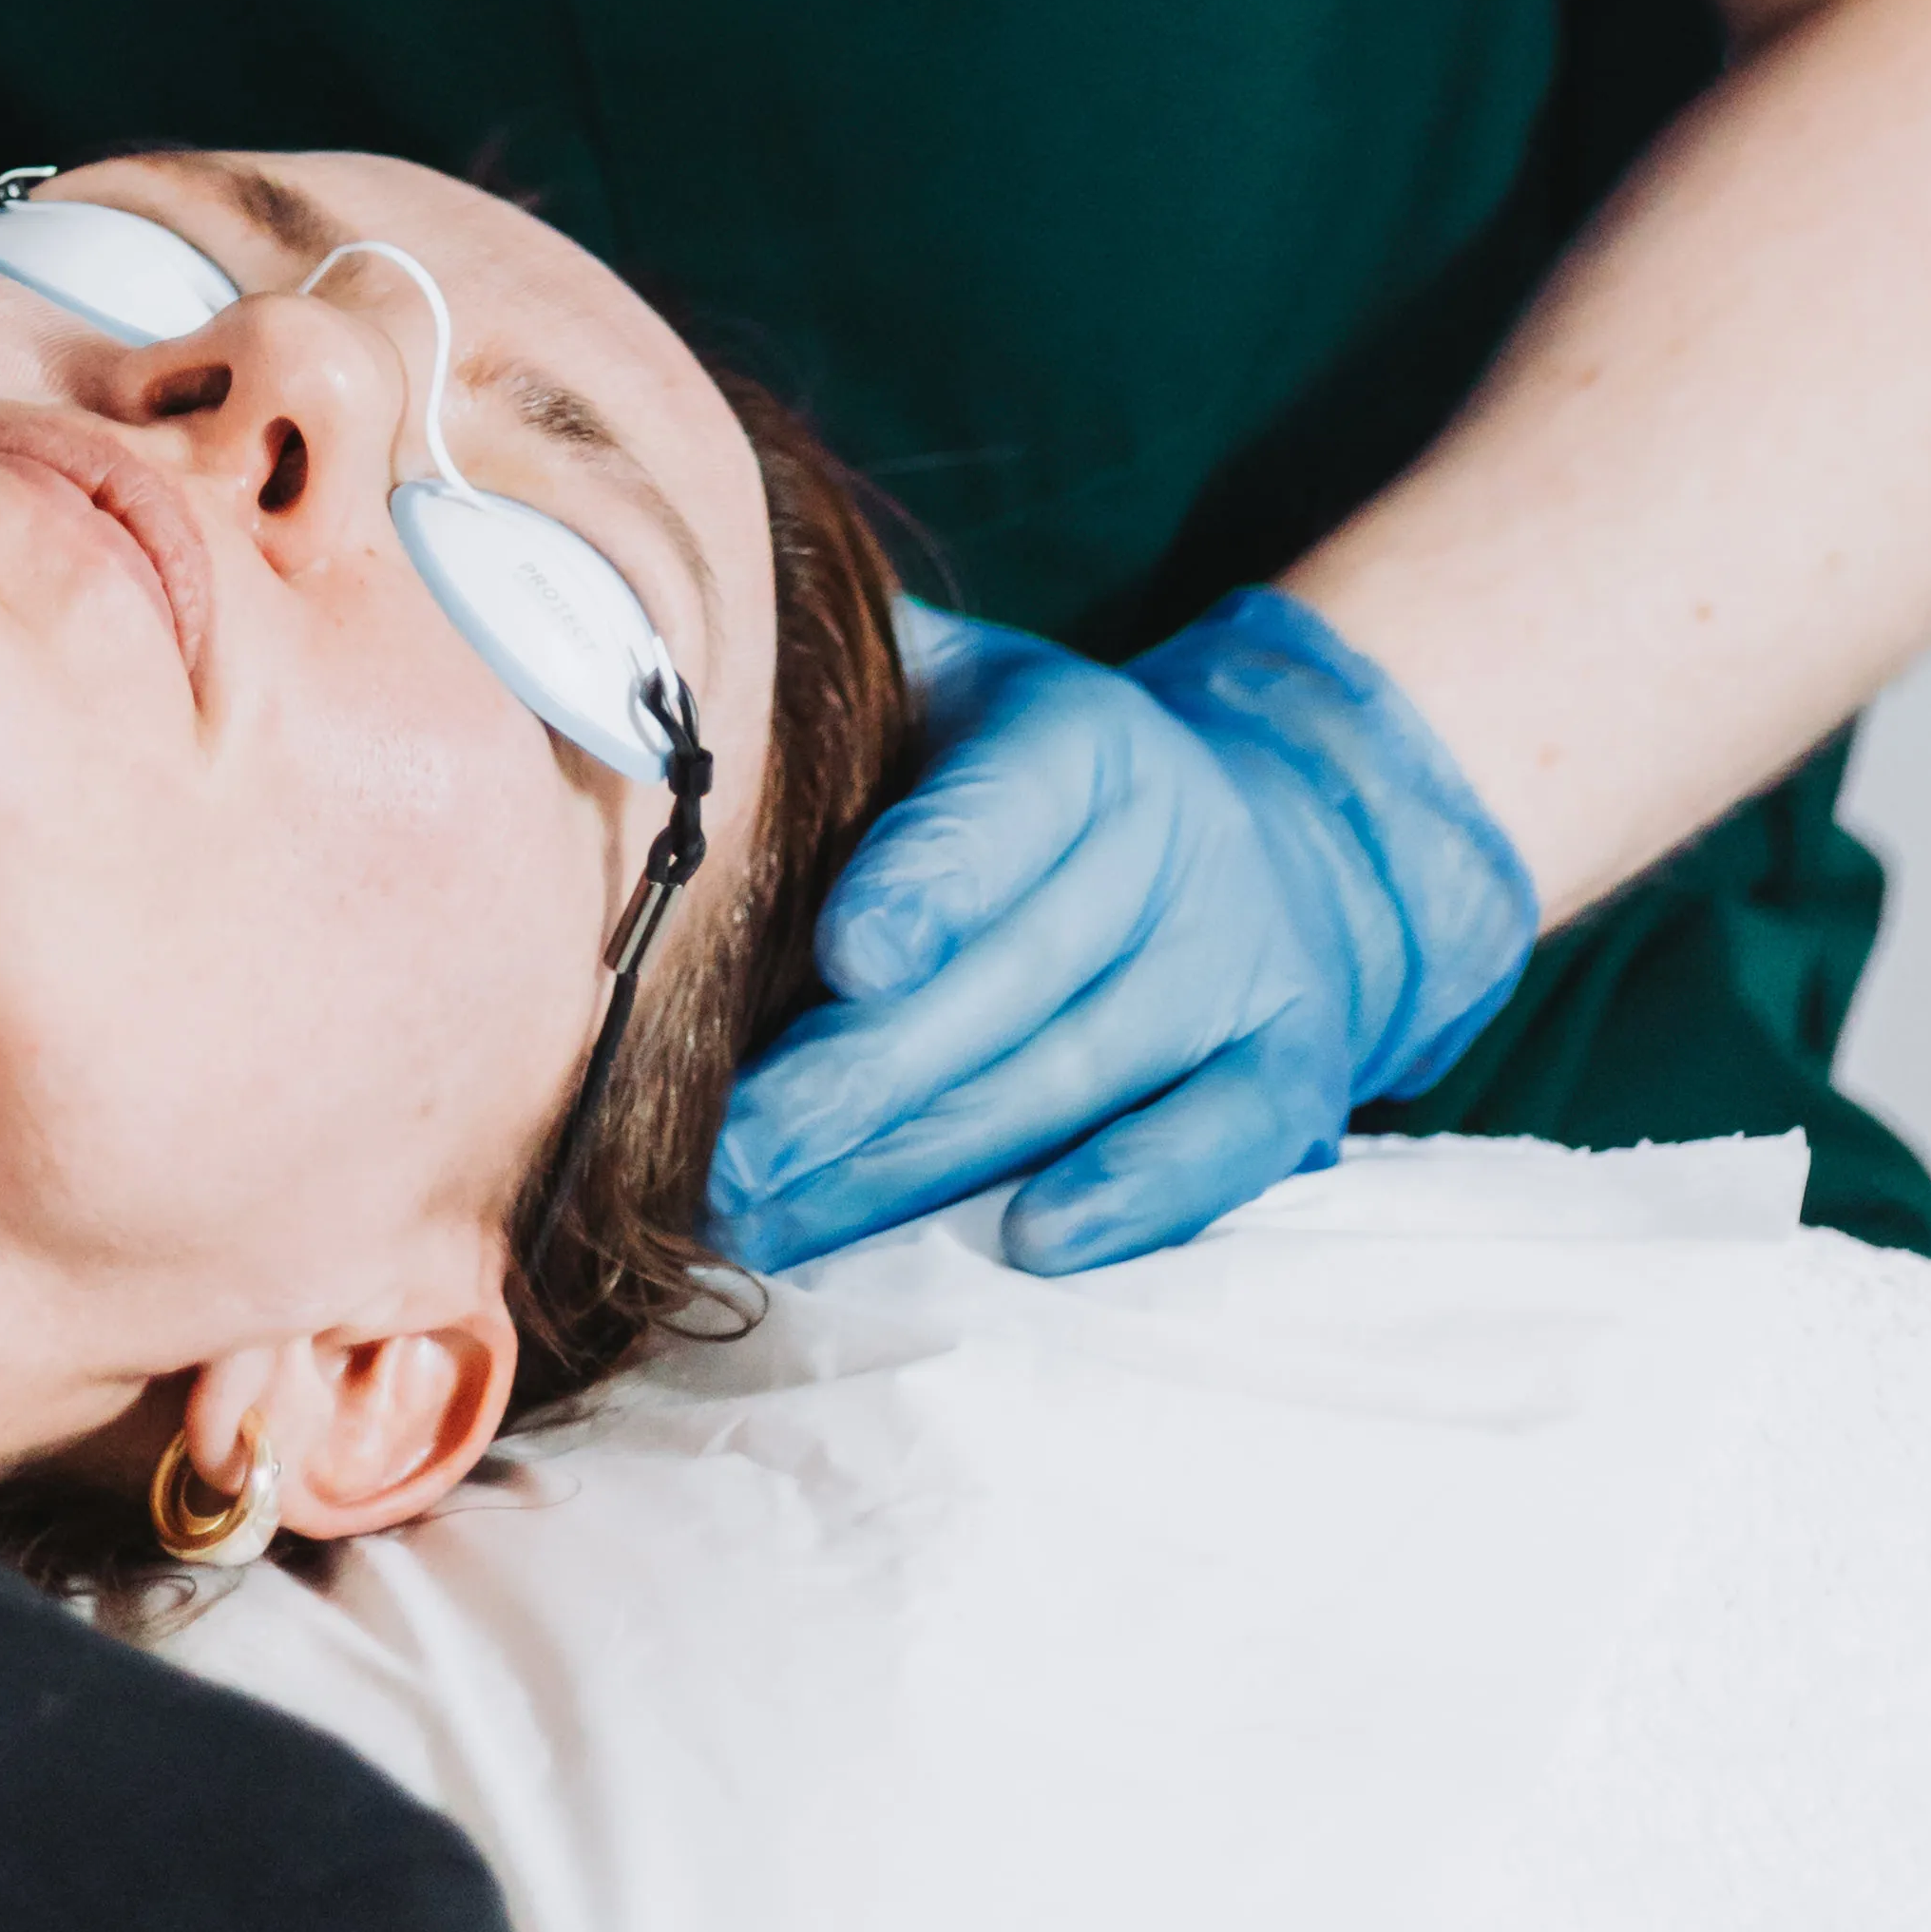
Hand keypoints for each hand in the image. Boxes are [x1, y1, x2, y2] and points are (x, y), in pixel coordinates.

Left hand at [705, 589, 1538, 1276]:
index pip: (1004, 808)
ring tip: (783, 1224)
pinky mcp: (1291, 1070)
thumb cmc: (1022, 776)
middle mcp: (1175, 839)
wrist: (1252, 837)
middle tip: (729, 1159)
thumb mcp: (952, 689)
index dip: (930, 881)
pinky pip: (1221, 1143)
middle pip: (1018, 973)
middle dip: (863, 1077)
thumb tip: (639, 687)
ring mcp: (1242, 961)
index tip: (845, 955)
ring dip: (932, 1166)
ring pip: (1083, 1071)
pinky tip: (1031, 1244)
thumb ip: (838, 691)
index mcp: (1080, 732)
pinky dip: (1137, 1196)